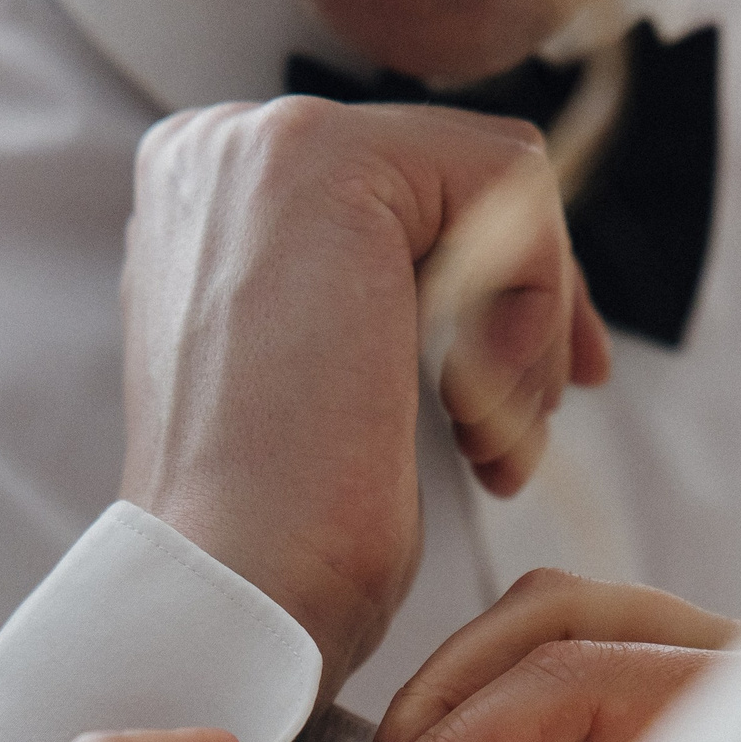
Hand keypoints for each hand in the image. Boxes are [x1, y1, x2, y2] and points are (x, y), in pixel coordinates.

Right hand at [121, 98, 609, 691]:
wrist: (234, 596)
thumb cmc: (283, 542)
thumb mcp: (327, 390)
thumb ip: (373, 299)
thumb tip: (490, 267)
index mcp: (205, 206)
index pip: (406, 197)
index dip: (496, 291)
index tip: (536, 396)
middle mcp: (217, 150)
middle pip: (457, 181)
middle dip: (528, 309)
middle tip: (531, 428)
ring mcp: (261, 145)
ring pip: (496, 184)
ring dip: (528, 333)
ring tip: (491, 450)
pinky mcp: (326, 164)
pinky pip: (510, 188)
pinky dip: (532, 310)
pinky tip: (476, 420)